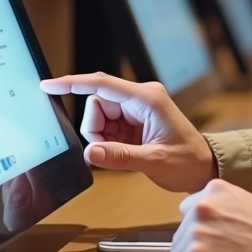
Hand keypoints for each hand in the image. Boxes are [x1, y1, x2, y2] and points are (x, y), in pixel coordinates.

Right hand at [40, 72, 216, 193]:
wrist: (203, 167)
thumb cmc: (188, 161)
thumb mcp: (154, 161)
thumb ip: (121, 157)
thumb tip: (91, 152)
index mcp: (147, 98)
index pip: (101, 85)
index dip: (72, 83)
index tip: (48, 86)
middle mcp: (140, 98)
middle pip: (96, 104)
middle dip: (95, 129)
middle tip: (112, 150)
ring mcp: (135, 109)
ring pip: (98, 117)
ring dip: (102, 137)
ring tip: (125, 153)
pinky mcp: (132, 121)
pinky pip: (106, 127)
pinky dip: (107, 142)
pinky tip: (125, 151)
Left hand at [169, 180, 251, 251]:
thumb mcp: (245, 203)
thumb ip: (222, 208)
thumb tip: (206, 224)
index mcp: (214, 190)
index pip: (188, 212)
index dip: (200, 230)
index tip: (215, 241)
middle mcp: (201, 207)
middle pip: (180, 234)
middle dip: (195, 248)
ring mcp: (198, 232)